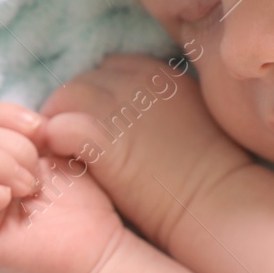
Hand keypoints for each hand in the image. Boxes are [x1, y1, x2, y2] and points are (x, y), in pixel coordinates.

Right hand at [0, 101, 125, 272]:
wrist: (96, 250)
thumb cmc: (80, 203)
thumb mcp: (57, 150)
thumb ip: (32, 129)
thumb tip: (22, 123)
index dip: (3, 116)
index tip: (41, 131)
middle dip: (8, 146)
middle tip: (37, 174)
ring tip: (28, 187)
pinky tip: (6, 200)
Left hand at [38, 52, 250, 250]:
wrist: (217, 204)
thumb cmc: (209, 176)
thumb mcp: (192, 121)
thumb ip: (160, 109)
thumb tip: (133, 121)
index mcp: (162, 75)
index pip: (111, 68)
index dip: (100, 96)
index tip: (100, 124)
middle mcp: (137, 82)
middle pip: (83, 80)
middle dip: (76, 108)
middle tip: (75, 142)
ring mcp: (117, 105)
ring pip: (64, 98)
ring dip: (60, 123)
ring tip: (66, 154)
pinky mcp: (99, 135)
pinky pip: (57, 127)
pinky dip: (56, 145)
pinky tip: (66, 165)